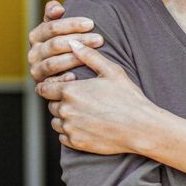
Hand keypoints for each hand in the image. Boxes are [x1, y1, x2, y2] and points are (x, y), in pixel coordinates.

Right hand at [27, 0, 104, 82]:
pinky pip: (51, 83)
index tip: (91, 23)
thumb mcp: (60, 28)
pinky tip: (76, 77)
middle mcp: (33, 53)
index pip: (52, 27)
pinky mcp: (43, 85)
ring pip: (53, 63)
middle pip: (55, 45)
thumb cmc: (67, 44)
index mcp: (37, 36)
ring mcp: (37, 70)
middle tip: (99, 39)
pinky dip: (63, 79)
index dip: (71, 24)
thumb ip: (55, 15)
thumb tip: (56, 7)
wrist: (65, 71)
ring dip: (74, 59)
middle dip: (79, 40)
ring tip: (93, 55)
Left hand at [36, 40, 159, 154]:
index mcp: (70, 91)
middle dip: (61, 101)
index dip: (52, 86)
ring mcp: (70, 128)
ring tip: (85, 113)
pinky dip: (71, 131)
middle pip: (51, 104)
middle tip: (82, 100)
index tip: (63, 86)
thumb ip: (89, 56)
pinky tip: (88, 125)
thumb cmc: (129, 98)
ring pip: (56, 121)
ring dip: (65, 117)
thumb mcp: (112, 72)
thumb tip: (73, 43)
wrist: (141, 127)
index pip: (44, 88)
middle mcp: (65, 110)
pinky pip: (64, 136)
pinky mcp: (76, 143)